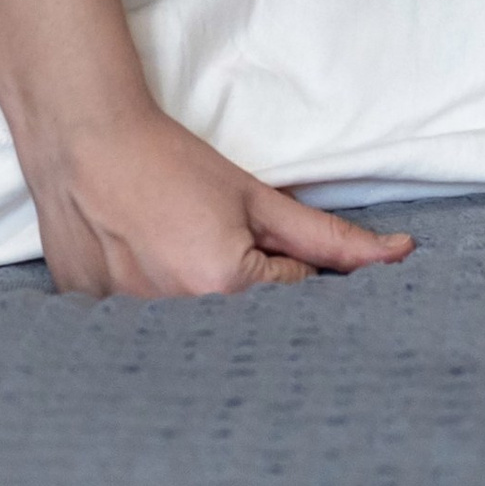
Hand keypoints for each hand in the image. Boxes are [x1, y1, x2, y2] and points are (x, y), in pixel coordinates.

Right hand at [31, 105, 413, 299]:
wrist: (84, 145)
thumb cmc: (171, 164)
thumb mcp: (257, 198)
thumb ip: (330, 237)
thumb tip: (400, 255)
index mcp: (226, 287)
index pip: (295, 301)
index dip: (288, 267)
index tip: (258, 241)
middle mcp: (180, 320)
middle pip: (246, 329)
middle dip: (247, 299)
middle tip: (206, 248)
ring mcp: (132, 331)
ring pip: (197, 337)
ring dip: (199, 312)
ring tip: (168, 256)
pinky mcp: (96, 330)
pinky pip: (145, 340)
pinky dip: (153, 315)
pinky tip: (138, 272)